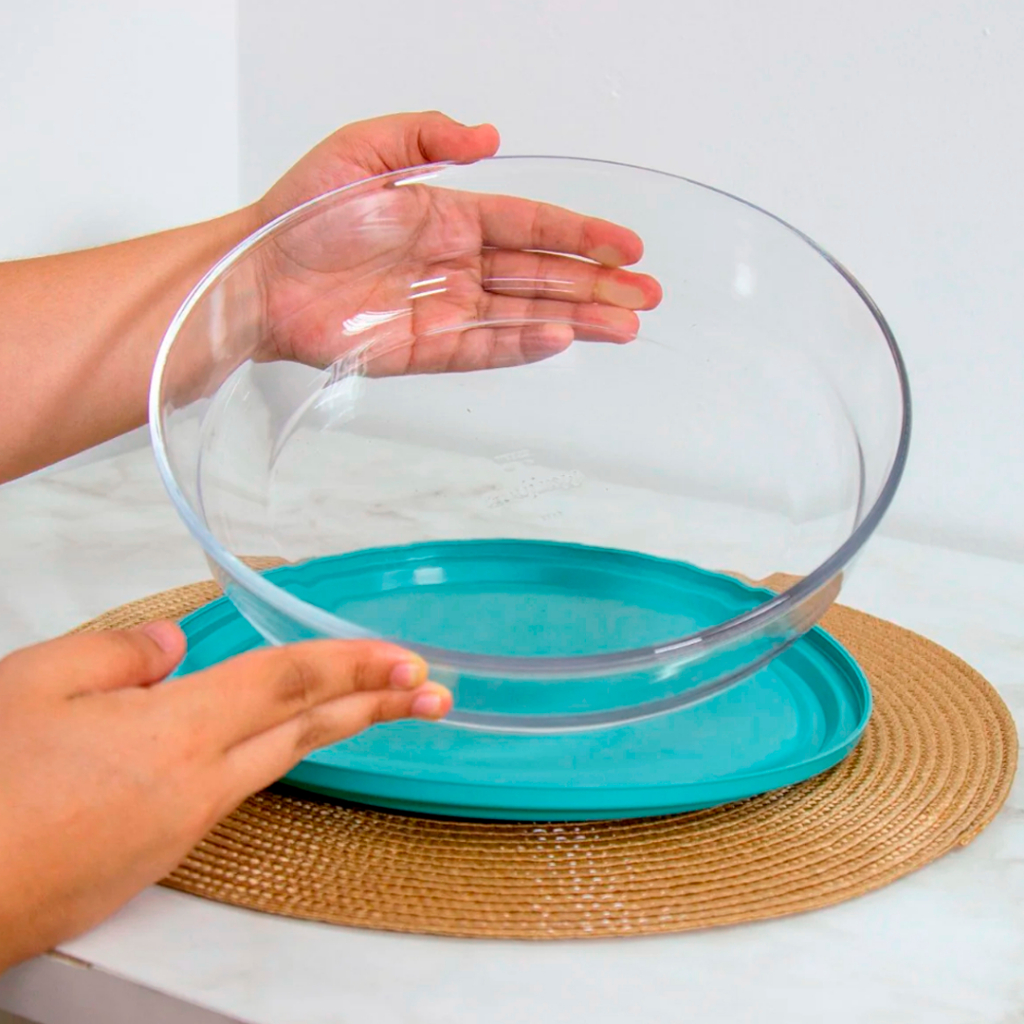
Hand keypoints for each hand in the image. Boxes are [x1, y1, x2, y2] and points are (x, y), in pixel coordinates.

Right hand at [0, 621, 449, 970]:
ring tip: (374, 711)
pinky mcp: (156, 859)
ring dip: (331, 732)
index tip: (405, 659)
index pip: (287, 682)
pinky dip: (265, 761)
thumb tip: (174, 645)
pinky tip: (263, 747)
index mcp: (175, 734)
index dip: (352, 663)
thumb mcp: (37, 683)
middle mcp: (196, 787)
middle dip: (376, 705)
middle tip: (432, 692)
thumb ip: (119, 654)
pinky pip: (227, 795)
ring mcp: (181, 829)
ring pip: (274, 764)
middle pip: (305, 731)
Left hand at [251, 111, 662, 374]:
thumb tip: (488, 137)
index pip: (531, 227)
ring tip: (625, 325)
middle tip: (646, 295)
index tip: (626, 246)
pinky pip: (482, 348)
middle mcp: (455, 267)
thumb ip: (426, 139)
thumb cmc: (299, 216)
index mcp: (449, 218)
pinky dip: (521, 345)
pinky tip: (560, 337)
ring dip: (576, 319)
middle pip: (541, 276)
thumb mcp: (361, 152)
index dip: (581, 235)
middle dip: (596, 285)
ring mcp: (443, 312)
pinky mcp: (423, 351)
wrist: (256, 276)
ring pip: (524, 315)